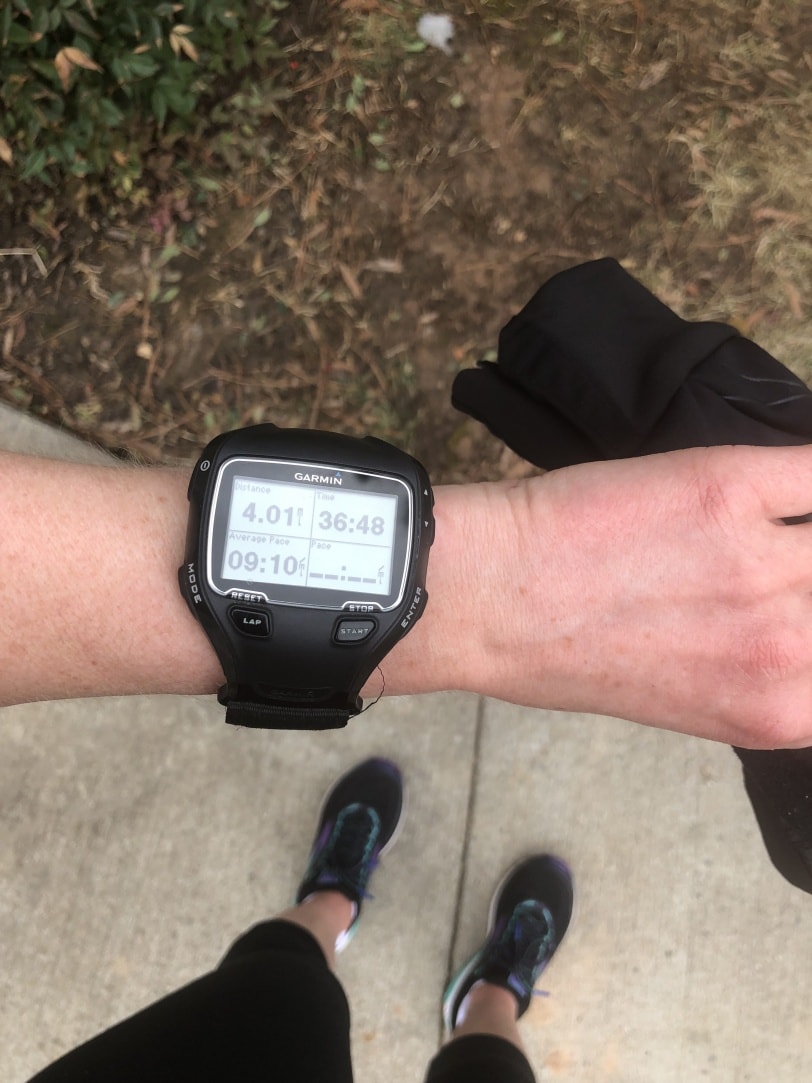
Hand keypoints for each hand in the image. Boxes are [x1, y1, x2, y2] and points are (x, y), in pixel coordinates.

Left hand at [469, 444, 811, 747]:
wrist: (491, 599)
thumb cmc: (566, 655)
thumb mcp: (688, 699)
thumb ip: (765, 674)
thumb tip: (801, 631)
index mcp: (779, 711)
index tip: (808, 610)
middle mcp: (790, 647)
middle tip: (790, 570)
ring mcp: (765, 565)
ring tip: (775, 533)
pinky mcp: (731, 489)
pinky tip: (793, 481)